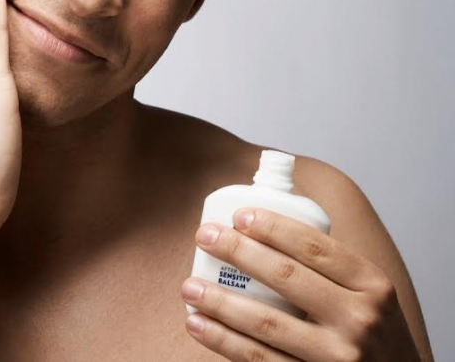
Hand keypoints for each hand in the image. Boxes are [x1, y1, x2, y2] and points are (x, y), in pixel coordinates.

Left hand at [179, 207, 420, 360]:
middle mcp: (359, 320)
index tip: (238, 215)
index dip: (273, 226)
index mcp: (372, 285)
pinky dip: (223, 341)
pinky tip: (198, 324)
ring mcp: (337, 358)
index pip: (315, 246)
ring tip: (189, 286)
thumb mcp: (368, 294)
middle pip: (286, 277)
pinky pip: (260, 359)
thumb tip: (258, 226)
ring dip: (219, 302)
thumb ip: (327, 266)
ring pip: (266, 323)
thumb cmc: (371, 332)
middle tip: (204, 236)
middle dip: (237, 252)